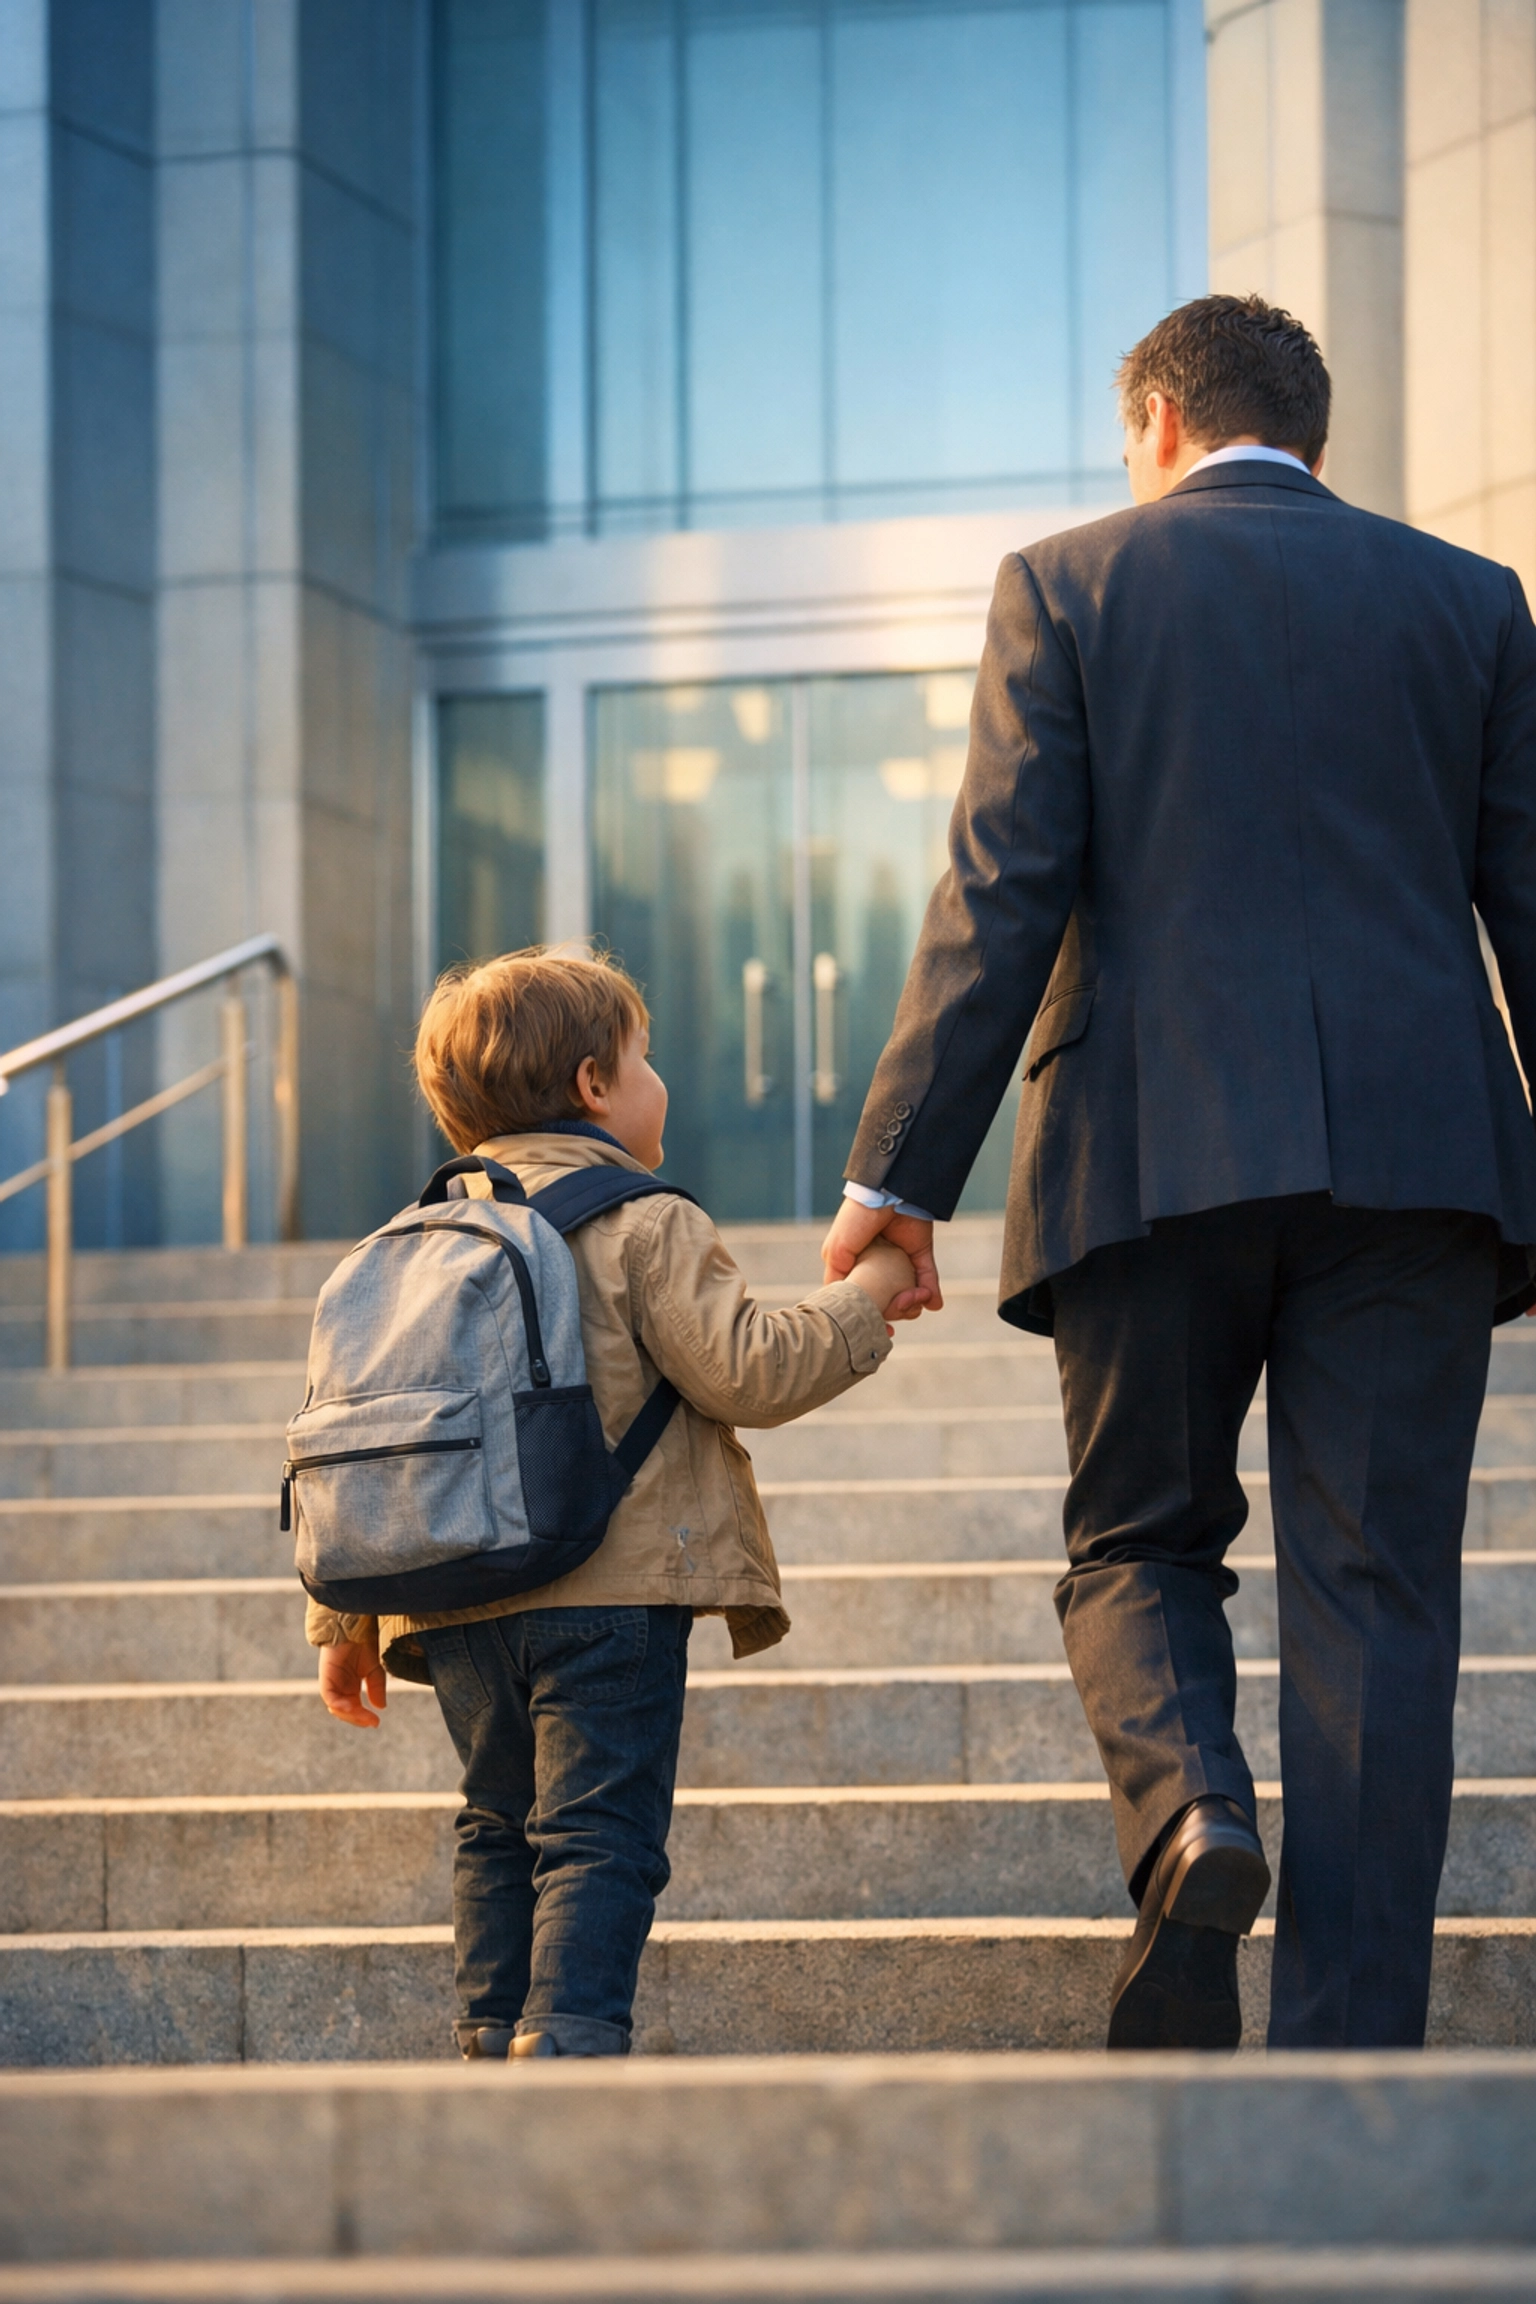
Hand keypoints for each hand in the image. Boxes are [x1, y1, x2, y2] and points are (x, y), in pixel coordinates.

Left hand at [319, 1638, 386, 1727]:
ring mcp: (332, 1681)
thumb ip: (376, 1688)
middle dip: (357, 1719)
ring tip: (362, 1716)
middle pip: (344, 1711)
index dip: (363, 1717)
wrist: (357, 1625)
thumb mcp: (375, 1669)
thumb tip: (380, 1708)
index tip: (376, 1722)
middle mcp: (340, 1686)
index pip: (354, 1708)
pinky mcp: (326, 1675)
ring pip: (336, 1707)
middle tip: (370, 1722)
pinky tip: (350, 1706)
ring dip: (348, 1714)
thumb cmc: (365, 1642)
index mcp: (351, 1686)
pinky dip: (338, 1704)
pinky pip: (329, 1695)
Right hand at [821, 1199, 942, 1319]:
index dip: (869, 1313)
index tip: (880, 1328)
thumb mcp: (837, 1251)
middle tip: (901, 1307)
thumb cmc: (856, 1220)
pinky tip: (933, 1303)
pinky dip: (931, 1292)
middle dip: (896, 1309)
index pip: (861, 1296)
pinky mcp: (919, 1252)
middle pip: (887, 1299)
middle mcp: (876, 1265)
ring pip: (908, 1292)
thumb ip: (836, 1279)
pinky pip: (927, 1277)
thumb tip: (845, 1306)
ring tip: (916, 1299)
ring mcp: (898, 1260)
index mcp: (852, 1265)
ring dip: (914, 1302)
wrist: (888, 1193)